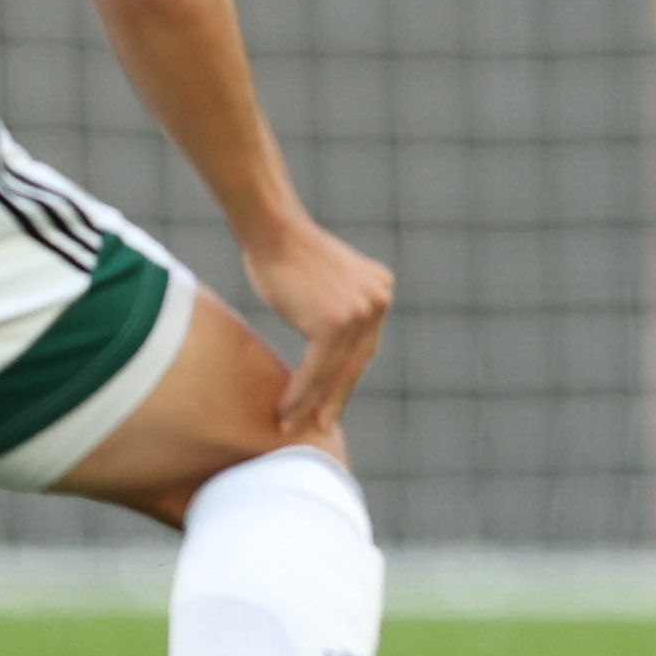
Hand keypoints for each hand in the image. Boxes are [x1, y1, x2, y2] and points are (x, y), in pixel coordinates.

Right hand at [242, 209, 393, 447]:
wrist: (274, 230)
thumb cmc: (288, 254)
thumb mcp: (329, 281)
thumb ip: (338, 307)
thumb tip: (330, 342)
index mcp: (380, 289)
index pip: (363, 345)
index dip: (346, 377)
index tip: (333, 400)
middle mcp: (378, 300)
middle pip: (355, 362)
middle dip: (336, 396)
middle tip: (322, 423)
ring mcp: (359, 312)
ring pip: (334, 370)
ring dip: (313, 402)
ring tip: (295, 424)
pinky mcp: (335, 323)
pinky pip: (316, 369)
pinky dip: (300, 392)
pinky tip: (287, 411)